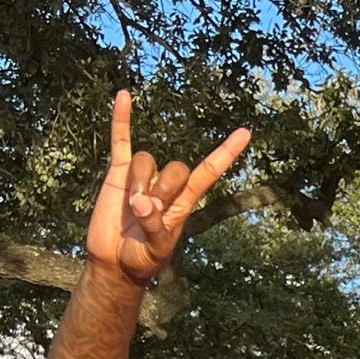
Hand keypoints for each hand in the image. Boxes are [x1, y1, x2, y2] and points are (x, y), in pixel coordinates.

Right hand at [85, 90, 249, 290]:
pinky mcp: (118, 174)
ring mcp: (143, 176)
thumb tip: (141, 200)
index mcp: (184, 202)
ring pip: (147, 160)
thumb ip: (154, 225)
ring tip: (131, 206)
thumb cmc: (142, 258)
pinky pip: (121, 141)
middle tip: (147, 213)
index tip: (245, 133)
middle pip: (175, 168)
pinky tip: (125, 96)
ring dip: (139, 181)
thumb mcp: (156, 249)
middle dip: (162, 189)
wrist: (114, 261)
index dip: (225, 154)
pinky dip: (122, 119)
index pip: (208, 172)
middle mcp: (167, 185)